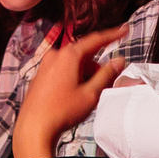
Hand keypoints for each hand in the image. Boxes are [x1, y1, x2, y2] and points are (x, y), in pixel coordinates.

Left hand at [12, 23, 127, 157]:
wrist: (33, 129)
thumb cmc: (63, 112)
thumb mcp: (91, 94)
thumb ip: (107, 75)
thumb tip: (120, 60)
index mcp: (69, 55)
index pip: (96, 40)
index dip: (113, 35)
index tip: (125, 29)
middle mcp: (55, 55)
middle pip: (85, 54)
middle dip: (97, 67)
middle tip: (106, 85)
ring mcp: (45, 65)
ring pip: (73, 63)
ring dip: (85, 74)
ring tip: (88, 96)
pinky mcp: (40, 75)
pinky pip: (62, 70)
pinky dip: (73, 77)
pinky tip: (75, 96)